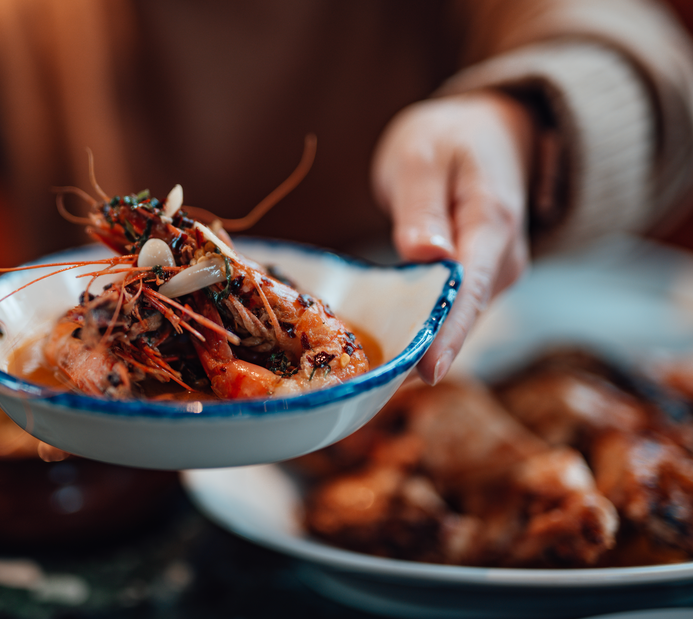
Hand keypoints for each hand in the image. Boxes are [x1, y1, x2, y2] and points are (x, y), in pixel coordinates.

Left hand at [372, 91, 534, 384]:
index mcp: (492, 222)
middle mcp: (503, 261)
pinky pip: (448, 316)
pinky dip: (418, 331)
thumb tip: (426, 255)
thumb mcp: (423, 156)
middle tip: (367, 383)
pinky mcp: (478, 286)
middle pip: (462, 318)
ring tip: (366, 376)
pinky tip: (380, 350)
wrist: (493, 132)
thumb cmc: (451, 139)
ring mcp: (494, 277)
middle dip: (421, 351)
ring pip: (455, 323)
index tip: (425, 371)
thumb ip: (422, 207)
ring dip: (416, 345)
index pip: (471, 288)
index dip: (448, 333)